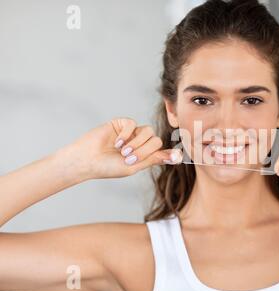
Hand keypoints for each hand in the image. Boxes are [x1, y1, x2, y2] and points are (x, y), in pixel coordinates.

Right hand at [59, 118, 181, 179]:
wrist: (87, 160)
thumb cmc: (108, 167)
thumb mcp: (133, 166)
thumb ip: (154, 159)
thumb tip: (176, 157)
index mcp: (145, 155)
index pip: (162, 151)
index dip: (170, 153)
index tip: (179, 157)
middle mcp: (141, 143)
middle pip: (156, 141)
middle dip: (145, 150)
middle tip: (129, 159)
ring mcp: (132, 132)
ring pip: (147, 131)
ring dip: (137, 143)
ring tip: (123, 152)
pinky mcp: (121, 124)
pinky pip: (133, 124)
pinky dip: (127, 134)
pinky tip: (117, 143)